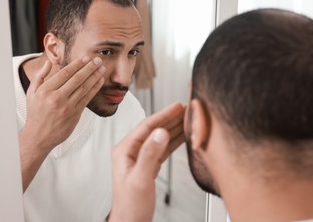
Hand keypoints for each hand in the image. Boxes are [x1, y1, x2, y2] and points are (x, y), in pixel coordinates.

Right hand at [19, 56, 104, 191]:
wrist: (39, 136)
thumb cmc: (35, 113)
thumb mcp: (31, 93)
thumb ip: (40, 76)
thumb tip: (49, 63)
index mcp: (46, 90)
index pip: (65, 73)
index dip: (77, 64)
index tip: (86, 57)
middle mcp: (57, 98)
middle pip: (77, 79)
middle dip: (89, 68)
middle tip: (98, 60)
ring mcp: (67, 107)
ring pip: (84, 88)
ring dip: (95, 77)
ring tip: (102, 68)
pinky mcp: (75, 115)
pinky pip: (87, 99)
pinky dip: (94, 89)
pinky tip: (99, 81)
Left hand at [109, 103, 184, 221]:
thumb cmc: (130, 206)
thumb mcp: (141, 179)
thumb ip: (150, 154)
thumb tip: (161, 132)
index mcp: (125, 150)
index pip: (147, 126)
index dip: (163, 115)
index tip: (177, 106)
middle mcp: (131, 152)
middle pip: (154, 129)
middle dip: (171, 118)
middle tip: (187, 109)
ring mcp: (140, 158)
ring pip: (160, 138)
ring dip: (174, 128)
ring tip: (188, 119)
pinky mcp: (148, 166)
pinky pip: (163, 149)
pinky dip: (174, 142)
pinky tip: (183, 137)